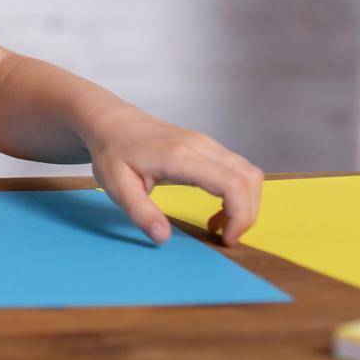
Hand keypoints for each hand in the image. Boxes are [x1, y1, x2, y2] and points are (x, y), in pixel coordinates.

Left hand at [82, 104, 262, 245]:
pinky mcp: (206, 146)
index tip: (226, 239)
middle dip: (247, 214)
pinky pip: (236, 169)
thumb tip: (163, 238)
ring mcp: (206, 142)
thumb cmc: (112, 152)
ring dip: (244, 203)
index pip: (232, 184)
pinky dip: (237, 193)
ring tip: (219, 226)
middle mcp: (200, 145)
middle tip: (226, 237)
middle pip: (249, 178)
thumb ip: (141, 213)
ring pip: (248, 172)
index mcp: (180, 157)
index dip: (240, 215)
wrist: (111, 121)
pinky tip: (216, 210)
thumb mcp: (117, 186)